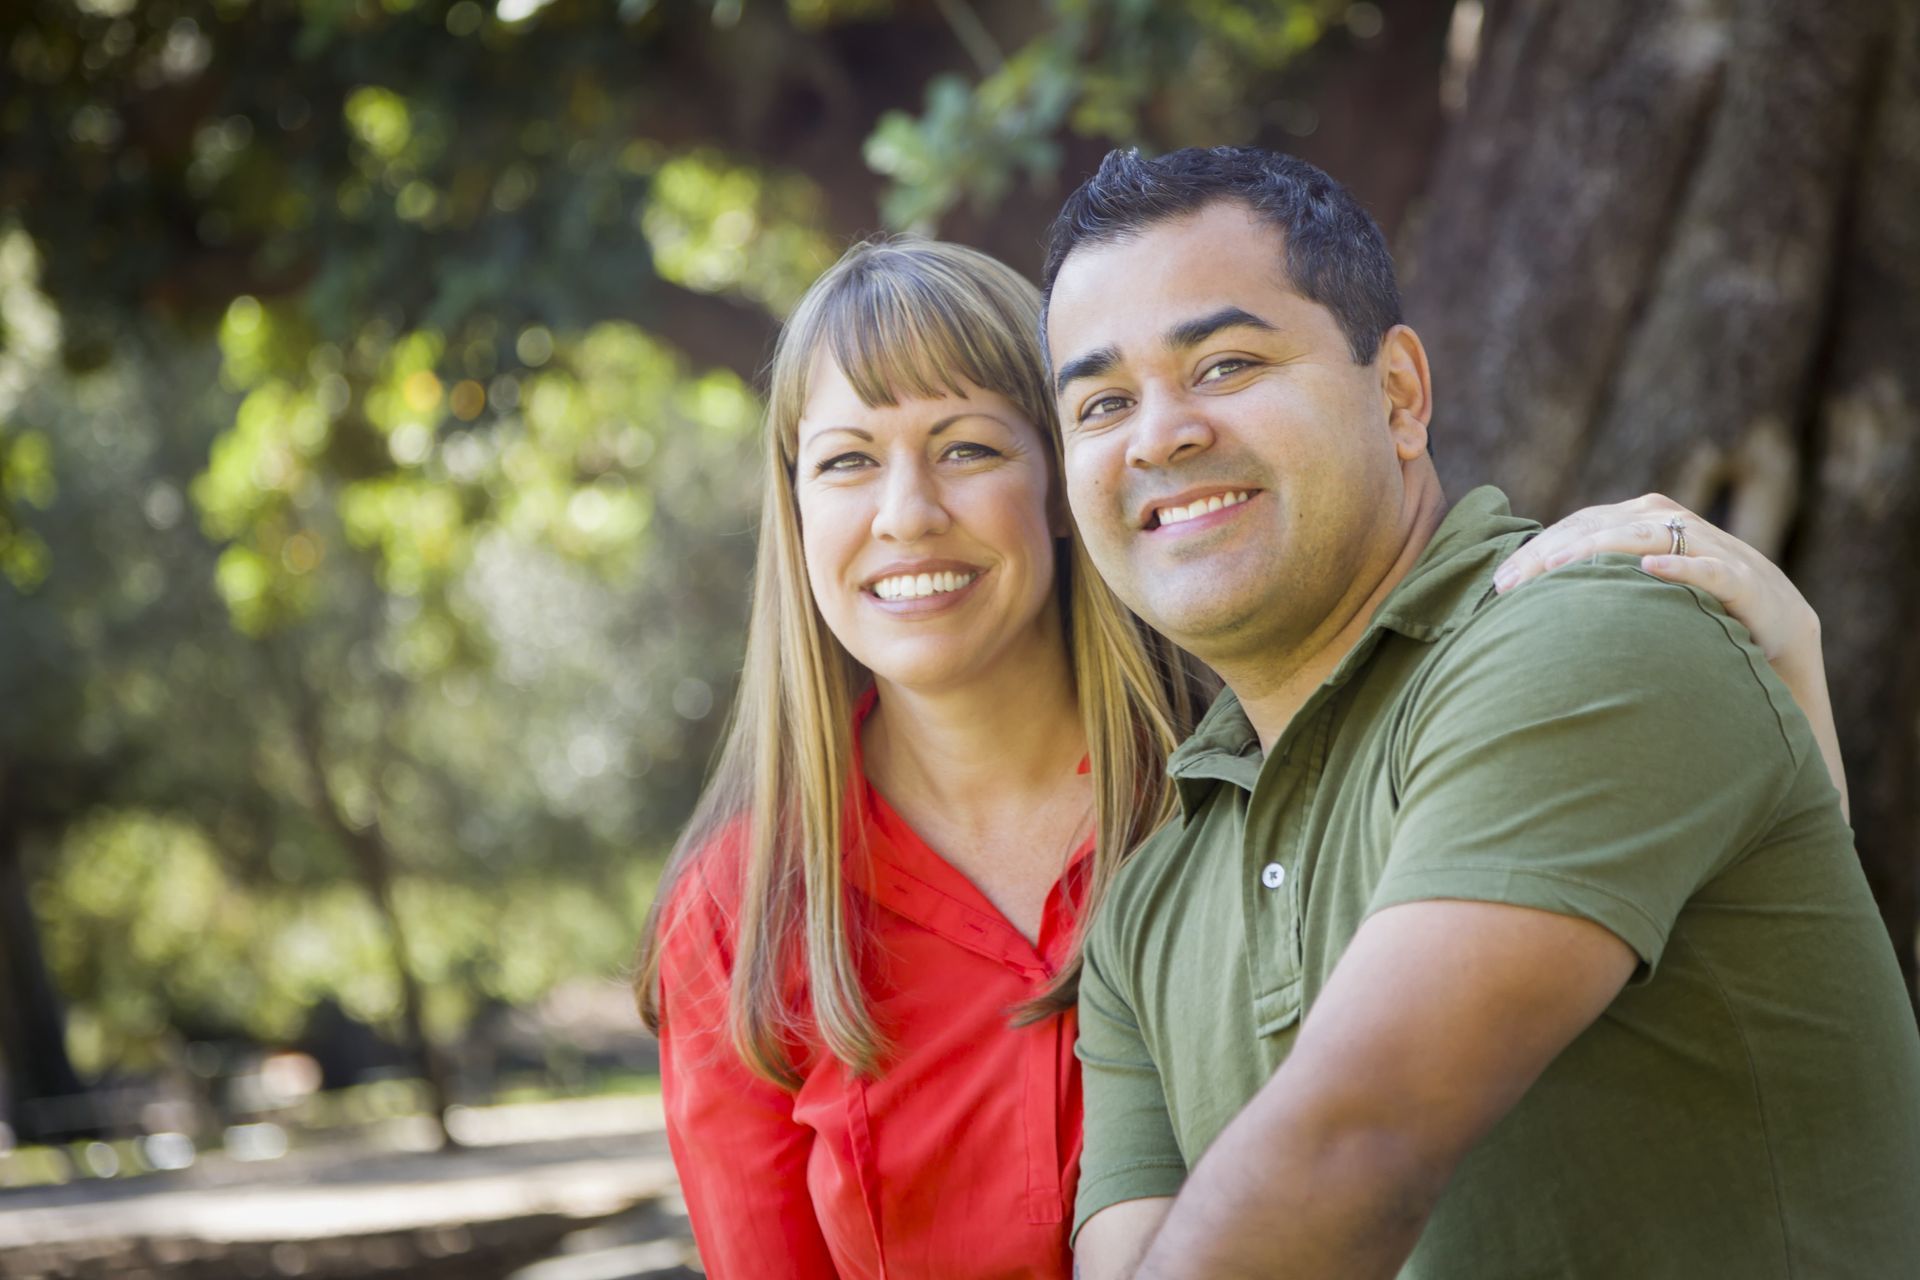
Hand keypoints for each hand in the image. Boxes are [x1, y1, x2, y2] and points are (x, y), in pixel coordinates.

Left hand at [1492, 494, 1818, 664]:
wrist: (1776, 628)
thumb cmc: (1692, 607)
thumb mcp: (1638, 589)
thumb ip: (1594, 580)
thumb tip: (1522, 594)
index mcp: (1643, 518)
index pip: (1579, 525)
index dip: (1538, 550)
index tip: (1498, 583)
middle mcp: (1673, 522)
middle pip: (1602, 526)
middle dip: (1553, 552)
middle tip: (1512, 583)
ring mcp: (1710, 547)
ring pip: (1647, 538)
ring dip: (1600, 550)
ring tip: (1558, 568)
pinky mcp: (1743, 579)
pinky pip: (1710, 569)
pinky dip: (1682, 566)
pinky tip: (1650, 568)